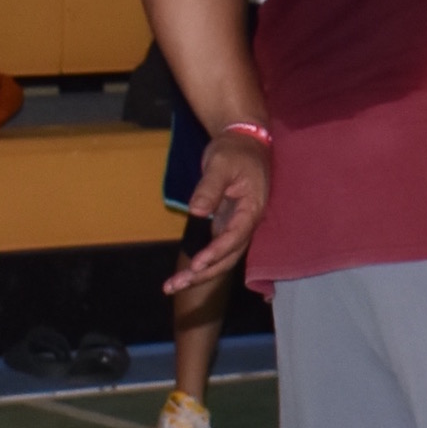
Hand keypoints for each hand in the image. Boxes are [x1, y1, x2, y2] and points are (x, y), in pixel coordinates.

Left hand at [170, 131, 269, 290]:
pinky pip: (218, 249)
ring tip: (173, 285)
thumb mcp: (221, 164)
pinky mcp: (228, 223)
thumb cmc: (235, 151)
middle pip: (230, 255)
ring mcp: (238, 224)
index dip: (216, 252)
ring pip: (224, 256)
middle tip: (174, 285)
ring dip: (202, 272)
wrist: (245, 141)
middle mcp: (247, 222)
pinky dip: (203, 261)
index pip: (235, 237)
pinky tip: (187, 272)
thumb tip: (197, 212)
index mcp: (252, 209)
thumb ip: (210, 188)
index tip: (196, 264)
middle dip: (204, 273)